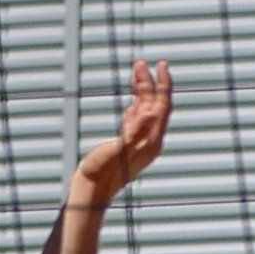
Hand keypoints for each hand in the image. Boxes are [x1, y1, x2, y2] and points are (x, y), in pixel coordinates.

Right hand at [72, 56, 172, 204]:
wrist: (91, 191)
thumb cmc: (101, 172)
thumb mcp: (118, 150)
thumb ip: (135, 131)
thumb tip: (151, 113)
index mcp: (150, 140)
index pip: (163, 106)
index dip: (163, 83)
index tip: (160, 64)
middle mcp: (148, 140)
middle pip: (155, 105)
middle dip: (150, 82)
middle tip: (140, 62)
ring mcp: (138, 143)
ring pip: (145, 110)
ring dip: (141, 90)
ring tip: (135, 71)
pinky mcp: (127, 145)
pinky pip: (136, 122)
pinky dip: (135, 107)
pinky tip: (132, 100)